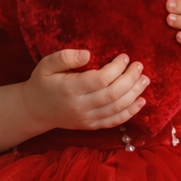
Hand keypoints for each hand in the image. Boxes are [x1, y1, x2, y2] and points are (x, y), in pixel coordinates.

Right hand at [20, 49, 148, 131]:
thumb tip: (88, 54)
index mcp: (70, 89)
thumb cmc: (43, 82)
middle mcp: (80, 106)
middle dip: (130, 79)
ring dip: (134, 94)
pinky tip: (141, 101)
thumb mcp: (46, 64)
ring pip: (117, 108)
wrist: (35, 109)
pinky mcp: (91, 126)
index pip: (100, 79)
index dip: (116, 68)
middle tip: (139, 66)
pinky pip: (114, 122)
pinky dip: (130, 112)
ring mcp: (86, 119)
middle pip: (113, 94)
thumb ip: (65, 57)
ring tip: (145, 80)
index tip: (124, 57)